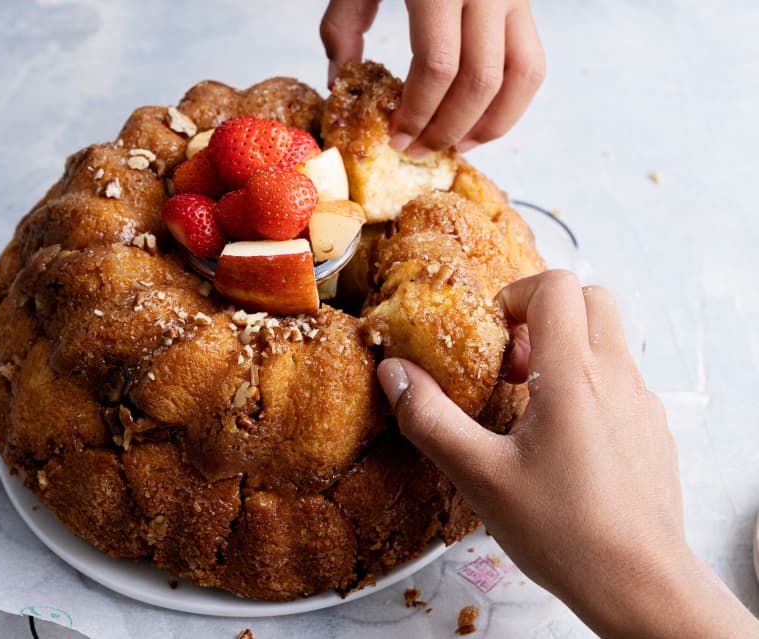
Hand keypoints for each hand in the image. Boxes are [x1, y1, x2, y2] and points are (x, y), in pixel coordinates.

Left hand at [320, 0, 545, 156]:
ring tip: (456, 145)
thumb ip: (344, 25)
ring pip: (521, 77)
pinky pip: (532, 63)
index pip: (439, 65)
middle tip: (418, 150)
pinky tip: (480, 122)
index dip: (418, 112)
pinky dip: (510, 103)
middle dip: (448, 127)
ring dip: (489, 125)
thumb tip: (339, 83)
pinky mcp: (526, 2)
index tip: (396, 137)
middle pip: (480, 81)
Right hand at [378, 270, 758, 637]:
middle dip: (545, 314)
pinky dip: (589, 381)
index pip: (556, 286)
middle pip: (590, 298)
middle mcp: (616, 376)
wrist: (640, 584)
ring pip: (608, 337)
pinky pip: (620, 377)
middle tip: (512, 360)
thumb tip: (394, 374)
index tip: (492, 337)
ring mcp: (642, 401)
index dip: (516, 296)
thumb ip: (430, 418)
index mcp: (573, 375)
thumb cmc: (565, 533)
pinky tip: (563, 435)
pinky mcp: (652, 427)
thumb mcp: (481, 475)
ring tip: (532, 400)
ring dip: (567, 347)